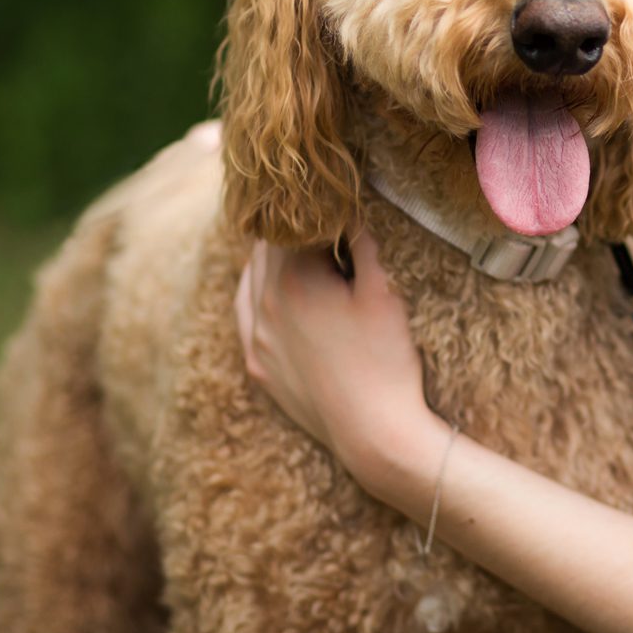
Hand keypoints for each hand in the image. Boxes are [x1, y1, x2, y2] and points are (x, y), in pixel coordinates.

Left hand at [234, 228, 430, 482]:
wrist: (374, 433)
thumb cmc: (386, 359)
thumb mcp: (383, 292)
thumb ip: (362, 243)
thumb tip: (349, 207)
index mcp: (293, 280)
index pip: (292, 223)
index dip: (314, 208)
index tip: (334, 199)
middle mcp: (263, 305)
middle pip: (266, 247)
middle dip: (291, 229)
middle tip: (318, 216)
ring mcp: (256, 339)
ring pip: (251, 280)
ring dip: (272, 260)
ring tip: (297, 247)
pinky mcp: (258, 367)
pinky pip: (246, 318)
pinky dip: (258, 294)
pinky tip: (273, 290)